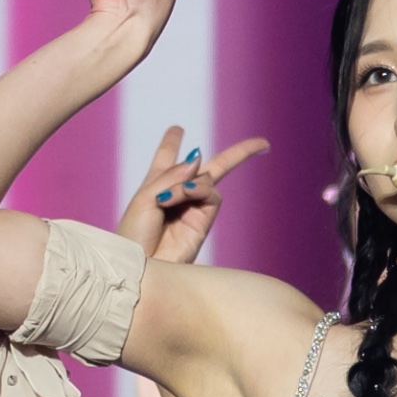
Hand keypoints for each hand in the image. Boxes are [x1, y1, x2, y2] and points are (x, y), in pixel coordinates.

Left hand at [114, 125, 267, 265]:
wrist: (141, 267)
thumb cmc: (133, 235)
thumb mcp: (144, 198)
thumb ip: (170, 176)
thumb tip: (198, 158)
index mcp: (156, 186)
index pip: (167, 158)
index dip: (172, 142)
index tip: (177, 129)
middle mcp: (177, 194)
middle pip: (206, 168)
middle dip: (237, 155)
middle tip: (262, 143)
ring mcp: (193, 208)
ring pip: (207, 179)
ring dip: (190, 183)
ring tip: (170, 198)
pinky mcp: (203, 222)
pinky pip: (211, 196)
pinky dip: (198, 189)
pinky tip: (184, 194)